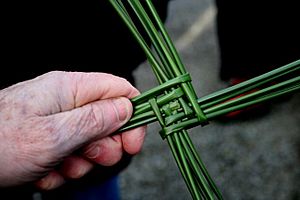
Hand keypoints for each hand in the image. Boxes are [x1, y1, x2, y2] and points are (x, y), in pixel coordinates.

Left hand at [0, 71, 145, 188]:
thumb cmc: (0, 144)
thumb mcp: (54, 135)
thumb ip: (94, 120)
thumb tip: (125, 108)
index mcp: (70, 88)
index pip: (119, 90)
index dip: (132, 115)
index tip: (133, 142)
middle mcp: (66, 100)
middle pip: (108, 117)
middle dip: (106, 144)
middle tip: (91, 158)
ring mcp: (58, 119)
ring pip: (91, 139)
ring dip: (83, 160)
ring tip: (61, 167)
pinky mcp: (50, 136)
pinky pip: (72, 152)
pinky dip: (65, 167)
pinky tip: (47, 172)